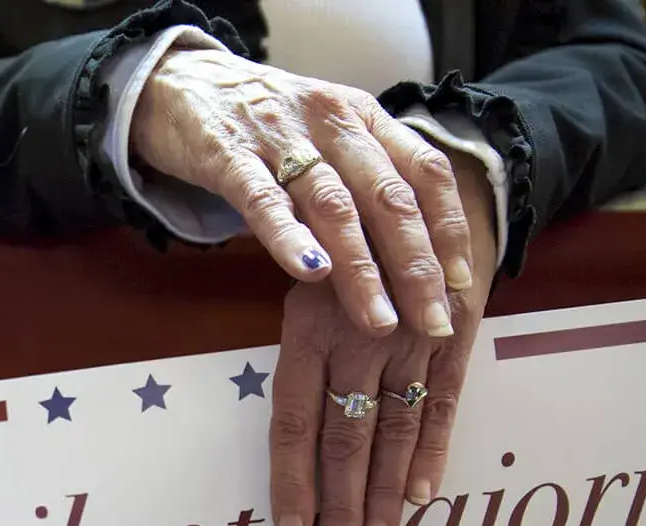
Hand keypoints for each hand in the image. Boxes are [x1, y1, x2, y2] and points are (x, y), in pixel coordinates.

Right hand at [131, 47, 474, 337]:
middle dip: (417, 266)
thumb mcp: (326, 132)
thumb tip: (414, 248)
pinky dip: (291, 240)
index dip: (448, 228)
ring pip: (335, 207)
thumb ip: (364, 175)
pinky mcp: (228, 157)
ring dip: (363, 270)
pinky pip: (264, 202)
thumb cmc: (262, 121)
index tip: (462, 283)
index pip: (424, 171)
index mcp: (363, 117)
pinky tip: (311, 276)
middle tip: (433, 322)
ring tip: (380, 321)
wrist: (182, 82)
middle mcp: (332, 122)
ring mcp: (279, 138)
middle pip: (388, 197)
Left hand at [268, 147, 496, 525]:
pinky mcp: (456, 339)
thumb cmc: (351, 242)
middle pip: (345, 437)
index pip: (293, 419)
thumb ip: (300, 349)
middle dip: (340, 504)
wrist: (435, 182)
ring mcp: (411, 342)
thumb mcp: (310, 282)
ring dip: (384, 494)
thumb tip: (286, 428)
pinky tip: (421, 497)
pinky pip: (443, 405)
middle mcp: (359, 339)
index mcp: (309, 327)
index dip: (292, 478)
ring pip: (393, 431)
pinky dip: (432, 453)